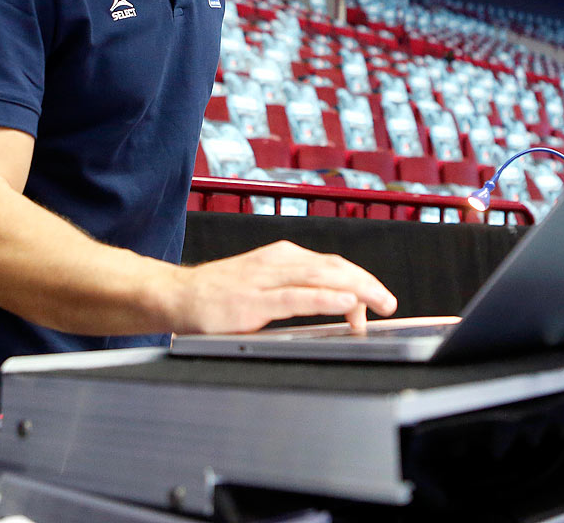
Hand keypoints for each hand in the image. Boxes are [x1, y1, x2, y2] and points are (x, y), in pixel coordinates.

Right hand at [167, 240, 397, 333]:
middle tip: (389, 303)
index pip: (332, 264)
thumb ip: (293, 292)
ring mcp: (265, 279)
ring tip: (380, 303)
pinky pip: (298, 298)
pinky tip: (346, 303)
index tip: (376, 300)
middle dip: (368, 283)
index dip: (360, 279)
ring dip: (357, 289)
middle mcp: (278, 261)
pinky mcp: (254, 301)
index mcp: (282, 257)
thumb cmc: (216, 294)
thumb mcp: (261, 285)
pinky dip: (327, 298)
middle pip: (335, 267)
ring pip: (322, 277)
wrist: (174, 295)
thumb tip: (331, 306)